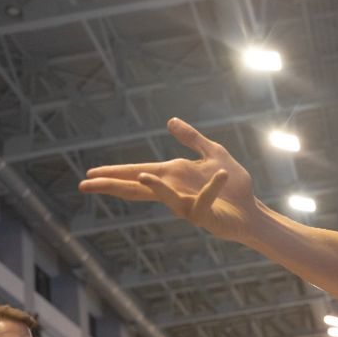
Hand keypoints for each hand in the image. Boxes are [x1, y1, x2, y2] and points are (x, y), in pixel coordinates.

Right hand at [80, 118, 259, 241]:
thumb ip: (192, 139)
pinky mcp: (206, 215)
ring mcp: (188, 205)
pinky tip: (217, 176)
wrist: (252, 210)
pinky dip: (209, 189)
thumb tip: (170, 121)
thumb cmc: (234, 186)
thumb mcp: (213, 153)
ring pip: (167, 198)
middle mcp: (175, 191)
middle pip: (139, 188)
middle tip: (85, 185)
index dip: (114, 173)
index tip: (90, 174)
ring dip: (156, 187)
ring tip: (140, 177)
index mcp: (173, 176)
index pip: (137, 173)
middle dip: (113, 186)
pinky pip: (204, 201)